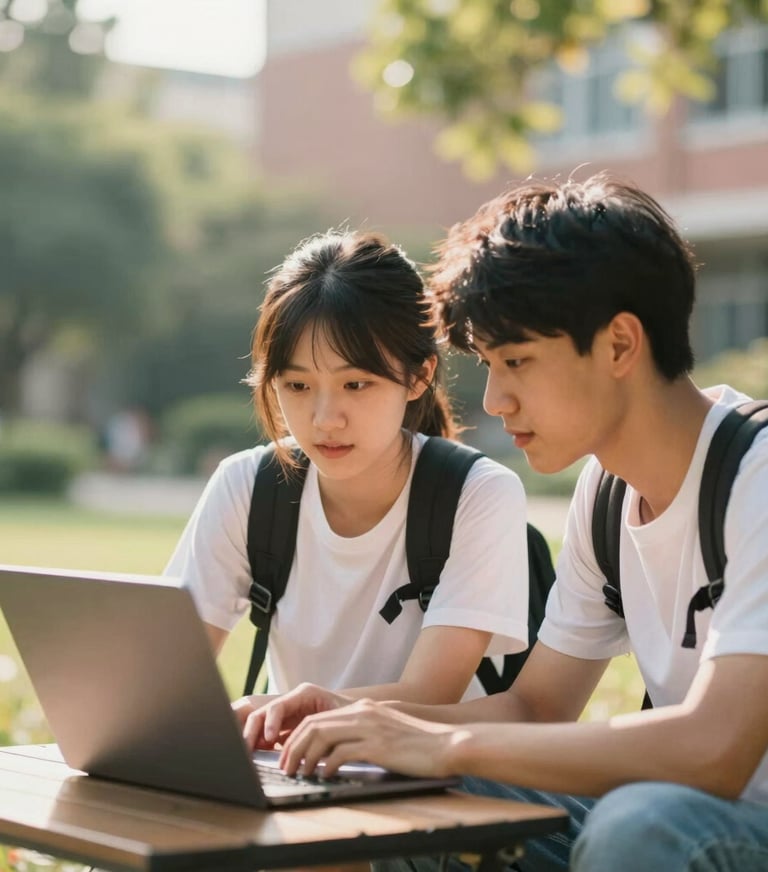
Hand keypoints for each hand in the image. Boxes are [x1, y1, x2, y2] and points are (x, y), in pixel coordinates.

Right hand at [234, 683, 353, 749]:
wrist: (365, 721)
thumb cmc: (354, 717)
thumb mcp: (338, 720)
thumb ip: (320, 730)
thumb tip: (302, 748)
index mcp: (303, 695)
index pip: (278, 706)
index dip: (270, 722)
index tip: (268, 739)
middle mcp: (292, 703)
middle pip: (262, 713)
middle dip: (250, 731)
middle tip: (246, 751)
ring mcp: (287, 716)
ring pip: (260, 725)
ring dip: (251, 740)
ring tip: (248, 756)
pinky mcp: (286, 730)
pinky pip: (266, 737)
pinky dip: (260, 747)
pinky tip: (259, 759)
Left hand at [279, 698, 460, 778]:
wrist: (446, 744)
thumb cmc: (417, 745)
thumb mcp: (384, 732)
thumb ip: (360, 735)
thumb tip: (333, 754)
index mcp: (363, 709)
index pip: (318, 718)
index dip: (298, 737)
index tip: (289, 755)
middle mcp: (363, 713)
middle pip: (314, 725)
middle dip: (294, 747)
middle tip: (286, 766)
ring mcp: (370, 727)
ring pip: (322, 736)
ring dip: (305, 757)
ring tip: (300, 774)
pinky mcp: (377, 745)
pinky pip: (341, 753)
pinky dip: (327, 766)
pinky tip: (325, 776)